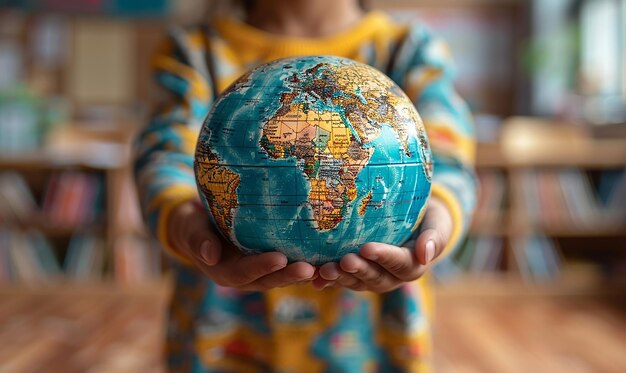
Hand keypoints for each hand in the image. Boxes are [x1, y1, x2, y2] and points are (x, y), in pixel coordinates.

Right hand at [167, 200, 315, 290]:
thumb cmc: (192, 225)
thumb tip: (210, 255)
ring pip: (282, 275)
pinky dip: (306, 264)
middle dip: (288, 275)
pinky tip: (325, 258)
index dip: (261, 266)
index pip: (244, 272)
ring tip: (323, 267)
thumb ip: (199, 241)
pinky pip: (288, 265)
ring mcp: (258, 271)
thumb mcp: (191, 230)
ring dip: (302, 273)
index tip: (279, 258)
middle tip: (309, 269)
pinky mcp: (269, 263)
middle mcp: (244, 276)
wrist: (198, 226)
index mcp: (224, 271)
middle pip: (269, 279)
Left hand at [312, 197, 453, 291]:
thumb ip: (434, 238)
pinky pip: (342, 279)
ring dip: (340, 278)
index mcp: (413, 265)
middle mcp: (393, 277)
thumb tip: (425, 254)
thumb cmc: (429, 218)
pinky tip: (313, 278)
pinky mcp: (357, 275)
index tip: (366, 248)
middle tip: (343, 261)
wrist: (417, 222)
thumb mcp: (437, 224)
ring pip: (356, 282)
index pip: (399, 263)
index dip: (383, 257)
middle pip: (375, 277)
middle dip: (358, 270)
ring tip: (323, 271)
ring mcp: (373, 278)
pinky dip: (328, 280)